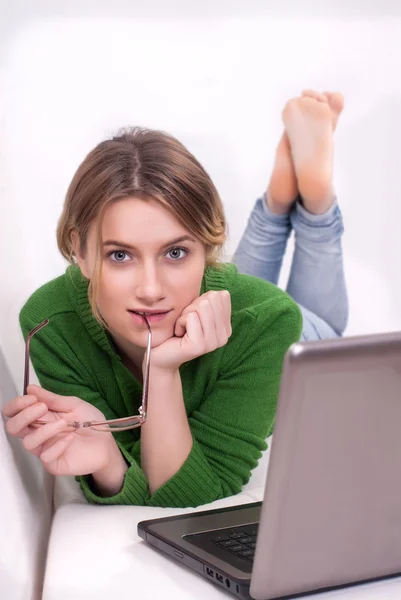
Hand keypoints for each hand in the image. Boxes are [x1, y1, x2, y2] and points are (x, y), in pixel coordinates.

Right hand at [3, 384, 119, 476]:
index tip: (32, 398)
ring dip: (44, 430)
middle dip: (23, 416)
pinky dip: (58, 445)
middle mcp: (38, 433)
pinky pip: (46, 456)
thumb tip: (31, 388)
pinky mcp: (53, 463)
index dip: (17, 405)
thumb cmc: (89, 422)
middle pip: (13, 428)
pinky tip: (71, 438)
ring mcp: (44, 449)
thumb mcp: (73, 405)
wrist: (106, 442)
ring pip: (28, 442)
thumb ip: (52, 398)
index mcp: (40, 418)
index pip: (15, 412)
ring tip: (64, 423)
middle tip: (41, 408)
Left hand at [148, 290, 231, 371]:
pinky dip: (179, 321)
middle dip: (193, 306)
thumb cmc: (177, 330)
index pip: (222, 296)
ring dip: (185, 314)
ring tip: (183, 328)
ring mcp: (213, 342)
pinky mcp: (199, 345)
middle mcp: (224, 336)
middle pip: (211, 300)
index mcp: (226, 328)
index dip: (202, 300)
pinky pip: (190, 317)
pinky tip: (178, 334)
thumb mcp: (196, 312)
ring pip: (201, 307)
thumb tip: (220, 293)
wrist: (161, 356)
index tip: (194, 316)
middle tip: (187, 323)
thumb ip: (209, 302)